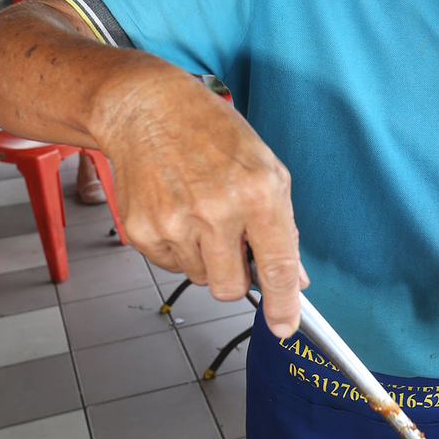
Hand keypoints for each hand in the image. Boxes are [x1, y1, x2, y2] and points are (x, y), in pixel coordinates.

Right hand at [96, 66, 307, 336]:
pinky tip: (177, 210)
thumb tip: (296, 280)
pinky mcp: (142, 230)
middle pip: (231, 288)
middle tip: (232, 242)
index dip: (283, 305)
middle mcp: (216, 212)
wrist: (147, 110)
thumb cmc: (212, 134)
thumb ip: (284, 228)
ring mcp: (174, 223)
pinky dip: (179, 248)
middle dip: (236, 276)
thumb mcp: (266, 169)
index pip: (276, 266)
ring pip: (200, 278)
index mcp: (258, 194)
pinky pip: (171, 265)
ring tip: (200, 213)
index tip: (284, 327)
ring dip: (206, 258)